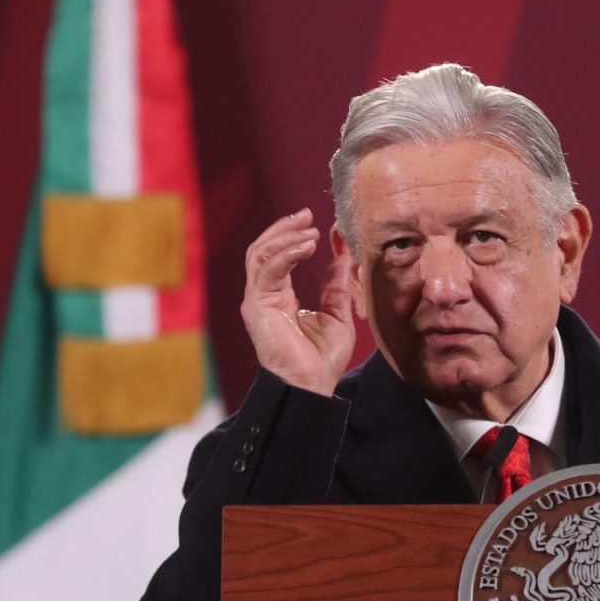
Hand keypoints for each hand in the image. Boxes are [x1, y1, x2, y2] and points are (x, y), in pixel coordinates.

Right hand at [239, 208, 355, 395]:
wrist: (312, 386)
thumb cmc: (322, 359)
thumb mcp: (337, 313)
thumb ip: (336, 284)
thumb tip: (343, 256)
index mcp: (279, 296)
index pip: (278, 256)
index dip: (293, 235)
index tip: (315, 221)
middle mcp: (263, 295)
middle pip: (263, 248)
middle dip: (284, 228)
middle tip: (307, 215)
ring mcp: (257, 300)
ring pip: (260, 254)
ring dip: (284, 236)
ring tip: (309, 230)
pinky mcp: (256, 306)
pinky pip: (267, 270)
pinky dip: (286, 253)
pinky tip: (307, 246)